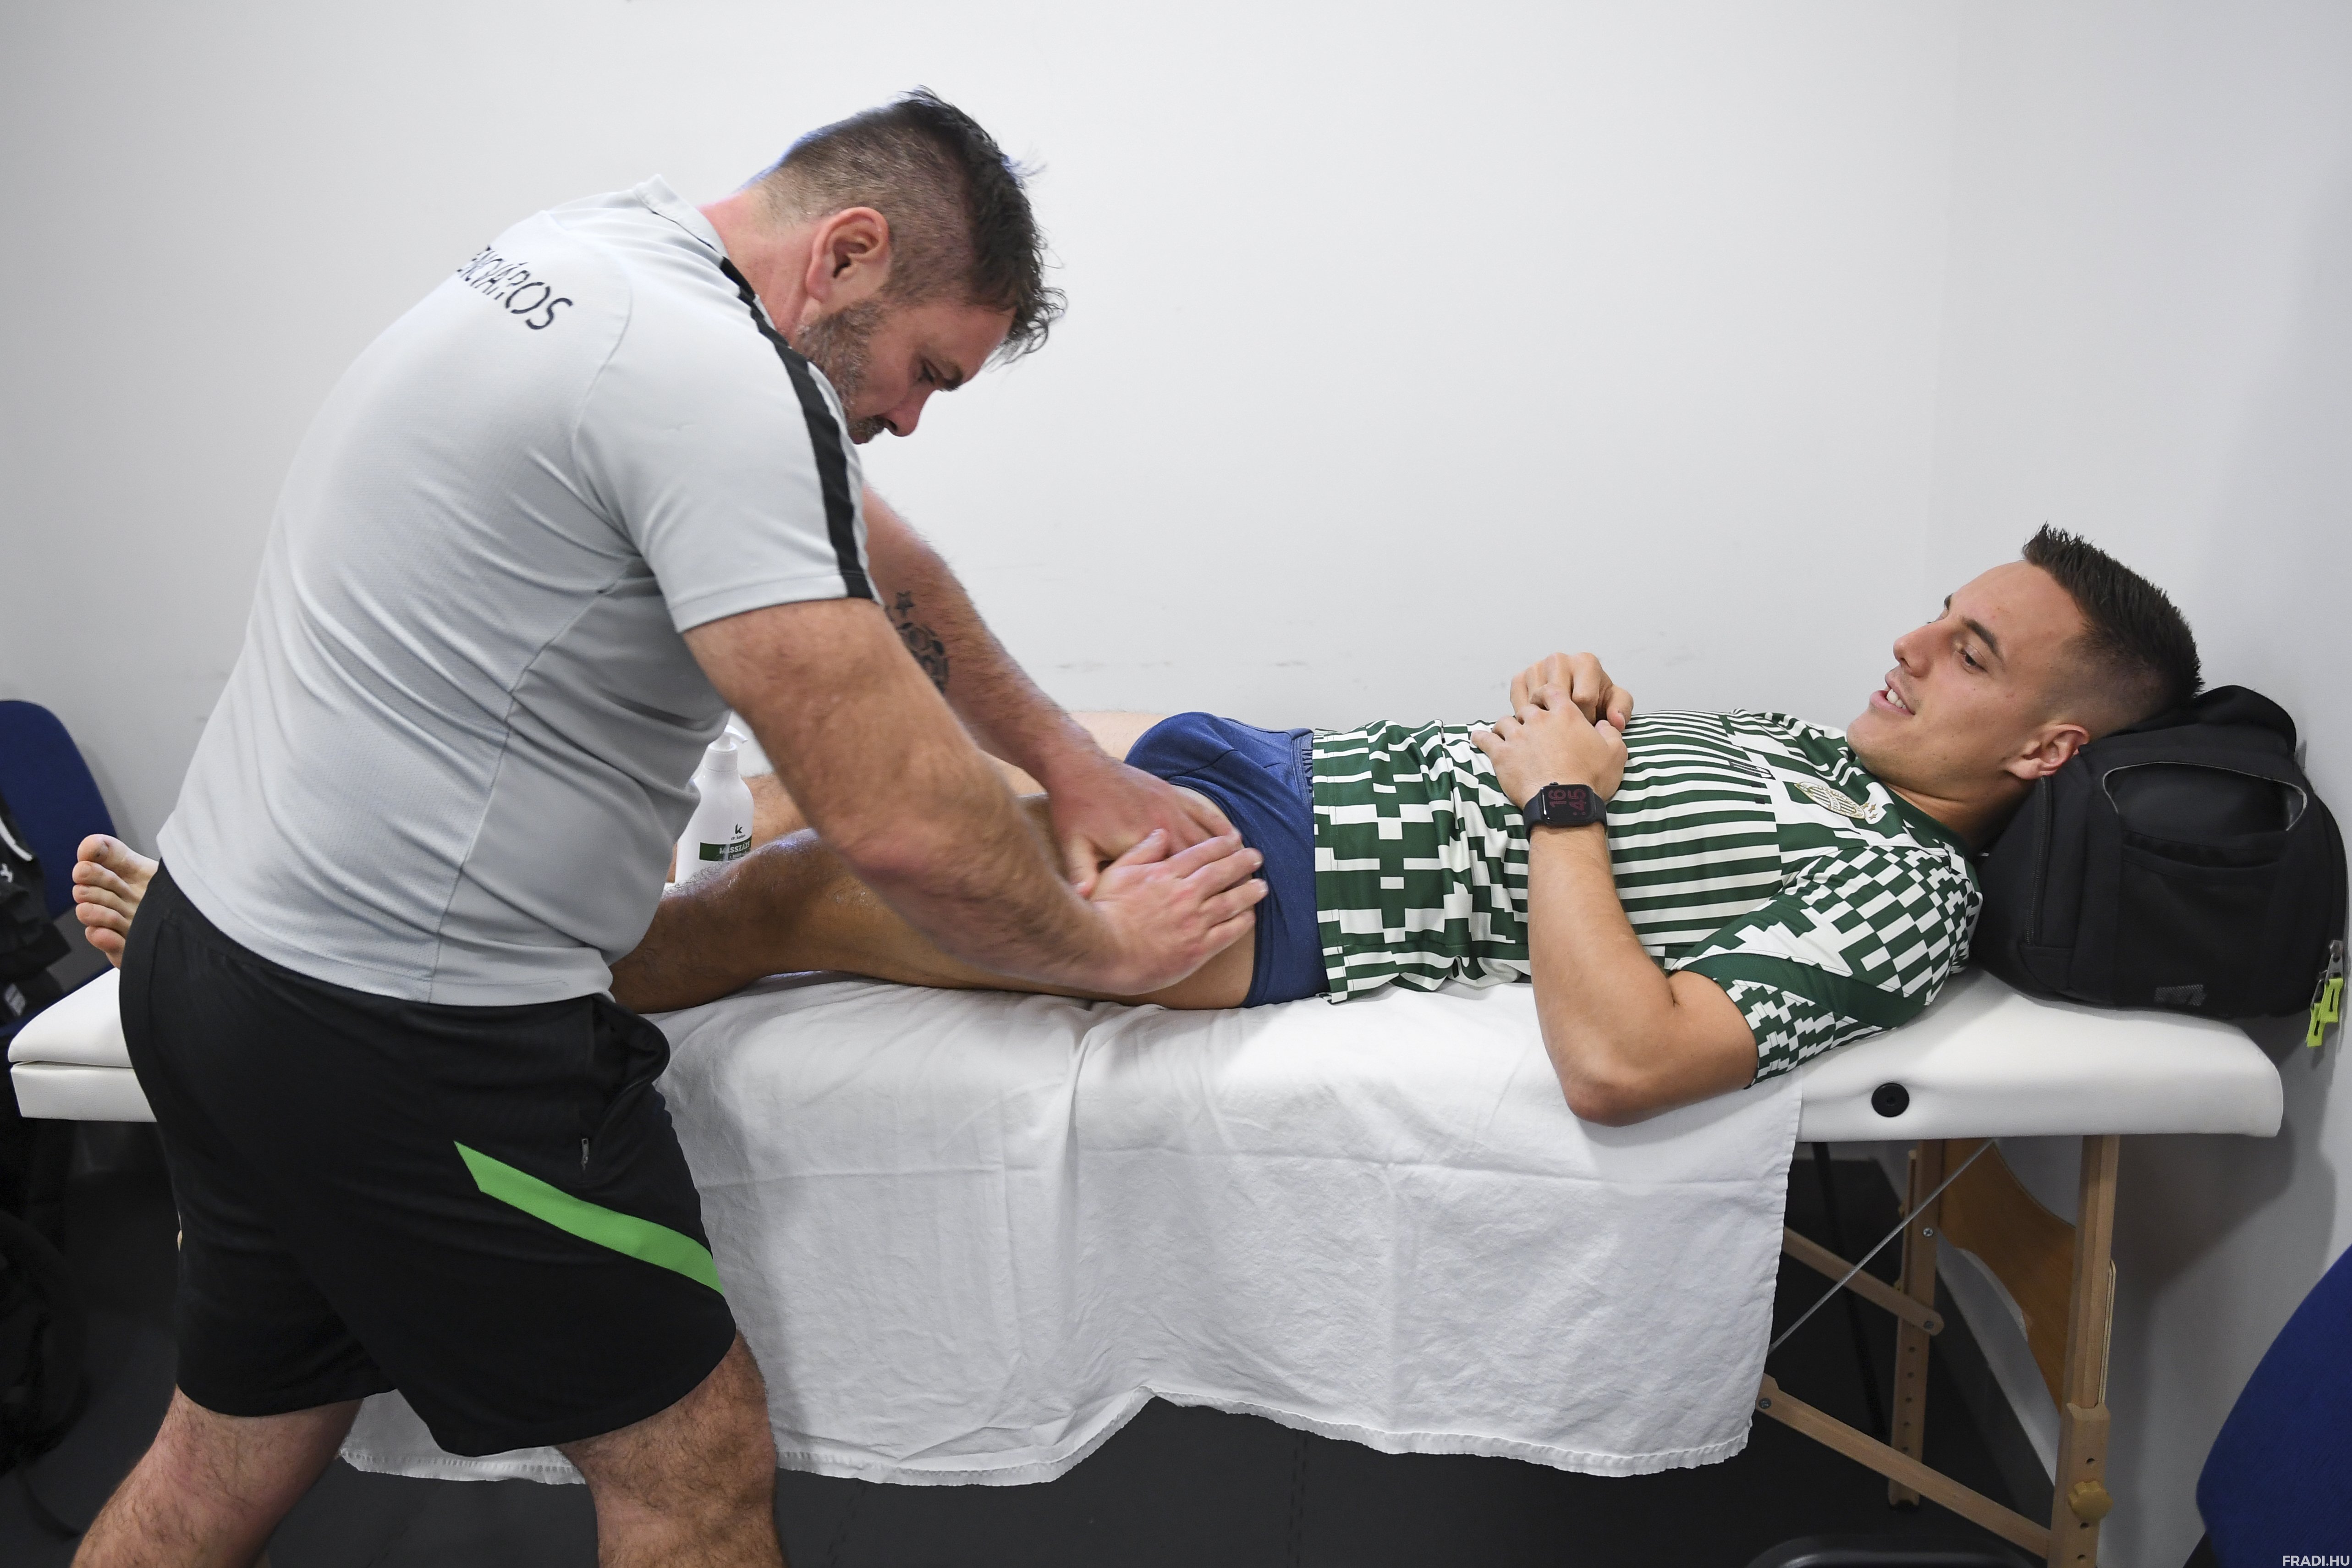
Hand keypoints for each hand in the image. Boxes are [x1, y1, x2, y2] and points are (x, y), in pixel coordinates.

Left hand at [1042, 747, 1234, 894]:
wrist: (1079, 766)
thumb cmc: (1075, 810)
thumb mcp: (1075, 846)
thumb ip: (1084, 875)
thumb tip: (1085, 902)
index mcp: (1142, 845)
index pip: (1180, 874)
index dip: (1203, 891)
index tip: (1224, 906)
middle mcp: (1163, 826)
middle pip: (1203, 857)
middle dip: (1227, 874)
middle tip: (1252, 889)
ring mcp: (1169, 808)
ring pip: (1208, 835)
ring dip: (1229, 852)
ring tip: (1250, 867)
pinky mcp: (1169, 793)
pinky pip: (1202, 811)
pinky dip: (1219, 825)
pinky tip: (1233, 835)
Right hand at [1079, 829, 1266, 993]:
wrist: (1104, 950)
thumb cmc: (1105, 911)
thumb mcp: (1118, 871)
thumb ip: (1142, 851)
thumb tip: (1161, 833)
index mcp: (1167, 873)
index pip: (1202, 853)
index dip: (1222, 846)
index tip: (1235, 841)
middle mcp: (1185, 894)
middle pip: (1222, 873)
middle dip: (1242, 862)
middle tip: (1256, 858)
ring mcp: (1194, 922)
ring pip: (1231, 901)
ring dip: (1249, 891)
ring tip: (1261, 886)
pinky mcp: (1198, 948)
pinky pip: (1229, 932)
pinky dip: (1242, 922)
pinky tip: (1250, 916)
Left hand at [1473, 683, 1628, 809]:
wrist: (1565, 802)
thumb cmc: (1591, 780)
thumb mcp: (1616, 753)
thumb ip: (1611, 732)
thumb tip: (1605, 724)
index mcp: (1565, 715)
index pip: (1551, 691)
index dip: (1546, 694)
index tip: (1543, 700)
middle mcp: (1539, 720)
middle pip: (1526, 708)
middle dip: (1527, 716)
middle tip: (1529, 726)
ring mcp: (1518, 736)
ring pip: (1504, 721)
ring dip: (1505, 727)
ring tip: (1506, 735)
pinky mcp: (1502, 754)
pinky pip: (1485, 740)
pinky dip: (1481, 738)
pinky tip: (1477, 738)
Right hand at [1508, 652, 1633, 729]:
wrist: (1575, 697)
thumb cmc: (1597, 699)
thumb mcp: (1615, 703)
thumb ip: (1621, 709)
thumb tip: (1616, 721)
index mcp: (1585, 662)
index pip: (1583, 698)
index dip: (1587, 718)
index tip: (1590, 722)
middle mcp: (1558, 659)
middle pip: (1557, 699)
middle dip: (1565, 719)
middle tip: (1572, 726)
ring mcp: (1537, 667)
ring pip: (1536, 703)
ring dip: (1546, 718)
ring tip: (1557, 721)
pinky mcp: (1520, 678)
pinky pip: (1520, 702)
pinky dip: (1529, 715)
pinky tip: (1542, 718)